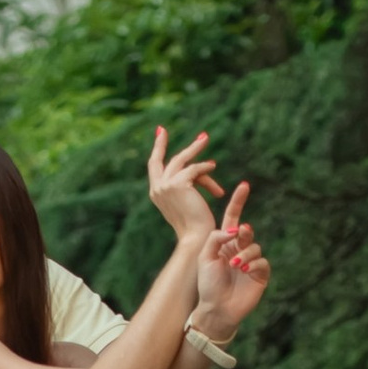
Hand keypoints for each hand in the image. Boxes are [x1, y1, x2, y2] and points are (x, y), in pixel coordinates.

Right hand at [145, 122, 223, 245]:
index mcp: (156, 193)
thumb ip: (186, 186)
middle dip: (171, 142)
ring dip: (194, 149)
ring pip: (181, 160)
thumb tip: (197, 171)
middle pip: (164, 159)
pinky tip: (212, 167)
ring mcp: (165, 186)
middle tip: (172, 131)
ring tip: (205, 138)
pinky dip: (205, 169)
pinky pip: (194, 169)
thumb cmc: (195, 224)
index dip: (159, 149)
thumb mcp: (186, 202)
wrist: (195, 238)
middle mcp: (157, 189)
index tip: (161, 133)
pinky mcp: (177, 185)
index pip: (155, 166)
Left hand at [194, 178, 268, 338]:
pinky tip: (244, 271)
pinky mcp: (260, 275)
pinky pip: (262, 262)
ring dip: (245, 254)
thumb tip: (235, 228)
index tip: (244, 186)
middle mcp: (239, 250)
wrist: (215, 309)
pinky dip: (254, 264)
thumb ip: (216, 237)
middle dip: (243, 232)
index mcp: (224, 243)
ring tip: (235, 265)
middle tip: (239, 235)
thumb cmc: (207, 284)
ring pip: (254, 246)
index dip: (238, 202)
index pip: (233, 218)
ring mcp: (250, 262)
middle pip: (246, 231)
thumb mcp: (205, 256)